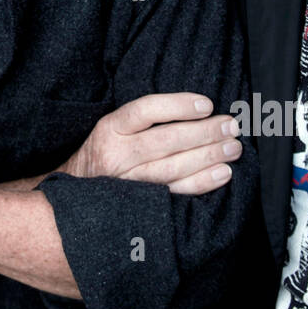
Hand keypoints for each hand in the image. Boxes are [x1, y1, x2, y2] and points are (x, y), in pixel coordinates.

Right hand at [57, 93, 240, 194]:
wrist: (73, 195)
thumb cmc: (104, 153)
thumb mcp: (112, 128)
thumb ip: (143, 120)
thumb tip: (196, 108)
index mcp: (110, 128)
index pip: (145, 110)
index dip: (177, 106)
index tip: (207, 104)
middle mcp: (116, 154)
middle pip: (166, 140)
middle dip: (204, 132)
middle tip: (231, 126)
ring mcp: (127, 182)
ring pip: (173, 167)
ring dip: (209, 156)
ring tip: (233, 148)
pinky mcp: (139, 204)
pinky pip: (175, 192)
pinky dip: (202, 183)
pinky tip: (223, 174)